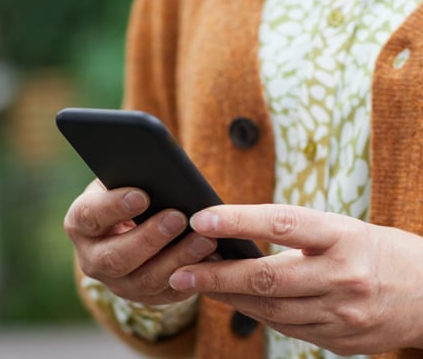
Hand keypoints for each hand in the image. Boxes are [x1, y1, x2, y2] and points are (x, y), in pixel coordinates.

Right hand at [63, 179, 216, 304]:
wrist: (130, 226)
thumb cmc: (126, 193)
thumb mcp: (121, 180)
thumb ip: (132, 176)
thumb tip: (158, 167)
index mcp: (80, 223)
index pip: (90, 216)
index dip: (113, 207)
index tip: (142, 195)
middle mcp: (92, 258)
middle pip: (116, 257)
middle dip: (149, 238)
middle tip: (177, 217)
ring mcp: (117, 283)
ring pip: (145, 280)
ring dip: (178, 259)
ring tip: (205, 239)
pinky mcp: (145, 297)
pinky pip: (170, 293)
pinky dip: (193, 277)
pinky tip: (213, 259)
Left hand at [168, 204, 422, 354]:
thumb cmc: (377, 251)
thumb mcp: (343, 228)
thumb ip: (294, 233)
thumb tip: (234, 233)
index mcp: (344, 236)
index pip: (283, 224)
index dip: (238, 220)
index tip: (201, 219)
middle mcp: (343, 276)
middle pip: (268, 277)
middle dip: (218, 276)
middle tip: (181, 270)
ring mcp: (341, 313)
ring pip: (270, 308)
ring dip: (228, 297)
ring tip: (197, 284)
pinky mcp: (338, 340)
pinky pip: (284, 327)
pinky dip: (254, 313)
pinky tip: (232, 301)